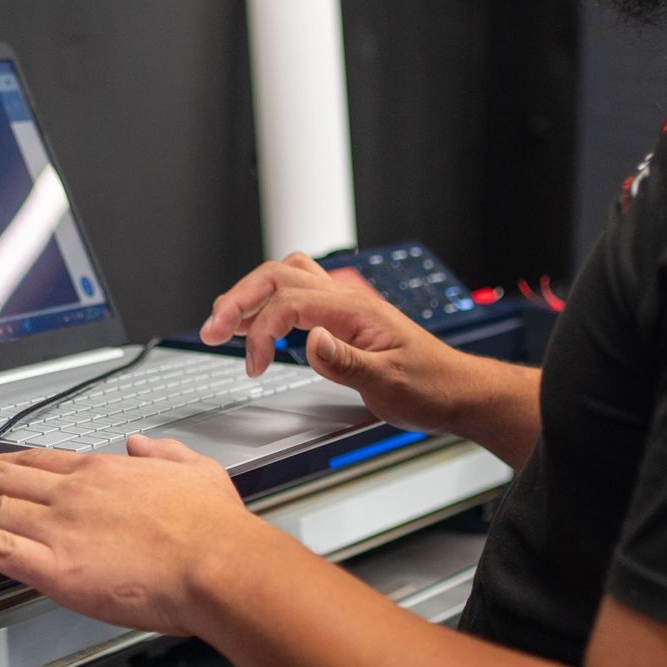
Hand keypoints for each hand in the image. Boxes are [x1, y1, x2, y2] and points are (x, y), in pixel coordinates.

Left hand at [0, 437, 259, 635]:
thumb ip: (163, 454)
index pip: (39, 462)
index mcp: (104, 472)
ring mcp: (58, 528)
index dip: (3, 459)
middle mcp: (73, 494)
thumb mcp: (195, 470)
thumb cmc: (213, 530)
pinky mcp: (53, 566)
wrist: (218, 565)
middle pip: (2, 477)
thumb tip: (142, 445)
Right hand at [200, 250, 470, 430]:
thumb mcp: (390, 383)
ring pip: (285, 276)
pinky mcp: (343, 317)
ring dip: (250, 294)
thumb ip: (347, 363)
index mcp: (355, 310)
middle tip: (210, 330)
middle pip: (277, 275)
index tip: (253, 367)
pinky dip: (269, 301)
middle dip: (238, 300)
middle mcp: (346, 299)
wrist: (456, 390)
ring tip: (223, 321)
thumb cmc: (430, 387)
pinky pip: (298, 292)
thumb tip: (311, 342)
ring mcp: (344, 305)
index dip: (261, 332)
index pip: (289, 303)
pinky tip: (258, 322)